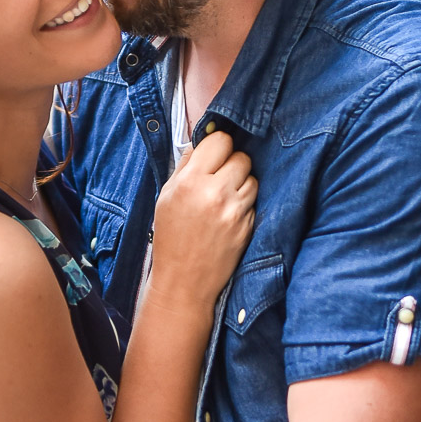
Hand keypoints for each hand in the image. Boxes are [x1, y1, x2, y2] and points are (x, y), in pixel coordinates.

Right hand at [149, 129, 256, 308]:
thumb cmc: (171, 237)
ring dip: (241, 183)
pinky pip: (254, 202)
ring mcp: (236, 211)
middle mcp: (216, 193)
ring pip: (253, 178)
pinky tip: (228, 216)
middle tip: (219, 178)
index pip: (221, 140)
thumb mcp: (166, 196)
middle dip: (232, 164)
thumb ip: (185, 166)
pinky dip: (244, 204)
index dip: (217, 146)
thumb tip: (202, 142)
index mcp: (191, 181)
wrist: (185, 281)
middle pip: (241, 157)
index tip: (213, 155)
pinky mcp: (249, 226)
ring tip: (224, 198)